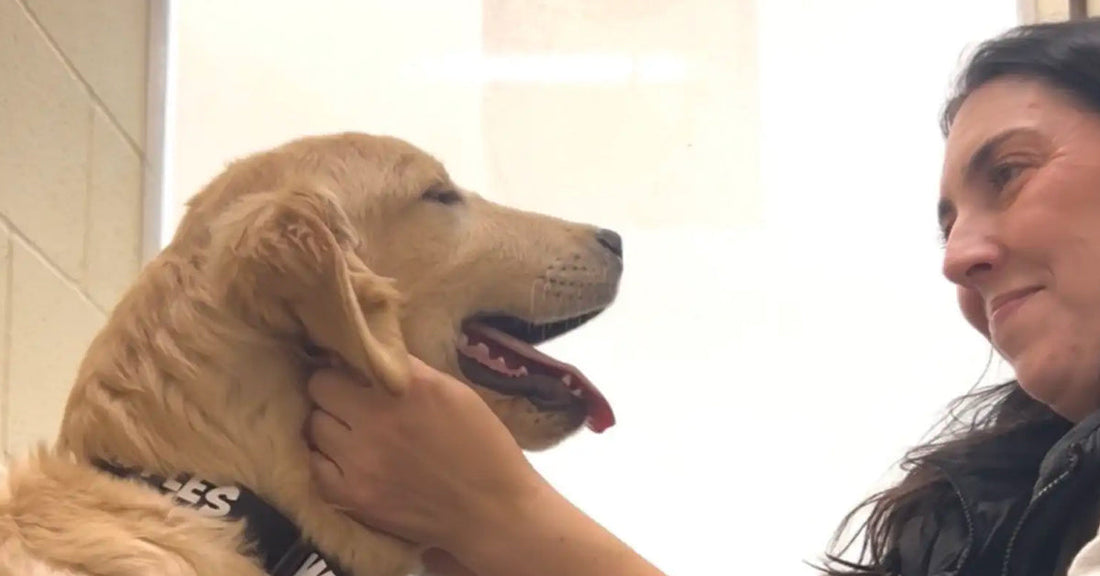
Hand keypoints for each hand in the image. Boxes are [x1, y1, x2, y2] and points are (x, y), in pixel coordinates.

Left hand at [305, 356, 667, 575]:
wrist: (497, 518)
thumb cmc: (488, 452)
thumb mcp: (458, 394)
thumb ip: (413, 370)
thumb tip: (375, 342)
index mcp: (412, 385)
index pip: (340, 351)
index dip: (341, 354)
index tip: (349, 357)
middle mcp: (380, 416)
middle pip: (317, 383)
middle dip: (332, 386)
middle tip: (356, 395)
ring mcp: (360, 458)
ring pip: (313, 423)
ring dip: (328, 423)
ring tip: (359, 429)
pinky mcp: (352, 494)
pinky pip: (317, 463)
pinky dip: (329, 459)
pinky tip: (357, 460)